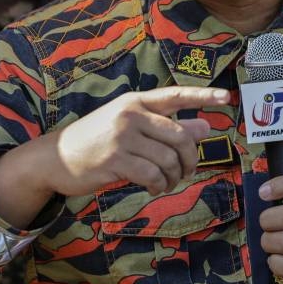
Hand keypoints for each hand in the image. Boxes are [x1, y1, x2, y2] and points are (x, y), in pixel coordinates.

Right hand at [44, 86, 228, 196]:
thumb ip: (165, 126)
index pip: (176, 95)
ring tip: (167, 182)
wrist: (55, 157)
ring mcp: (122, 136)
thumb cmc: (97, 141)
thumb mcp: (130, 127)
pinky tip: (154, 188)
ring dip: (174, 176)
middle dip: (190, 157)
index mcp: (136, 101)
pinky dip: (159, 185)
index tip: (227, 98)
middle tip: (188, 171)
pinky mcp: (115, 159)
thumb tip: (206, 127)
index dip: (203, 97)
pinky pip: (152, 175)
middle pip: (180, 135)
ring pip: (168, 158)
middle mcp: (131, 113)